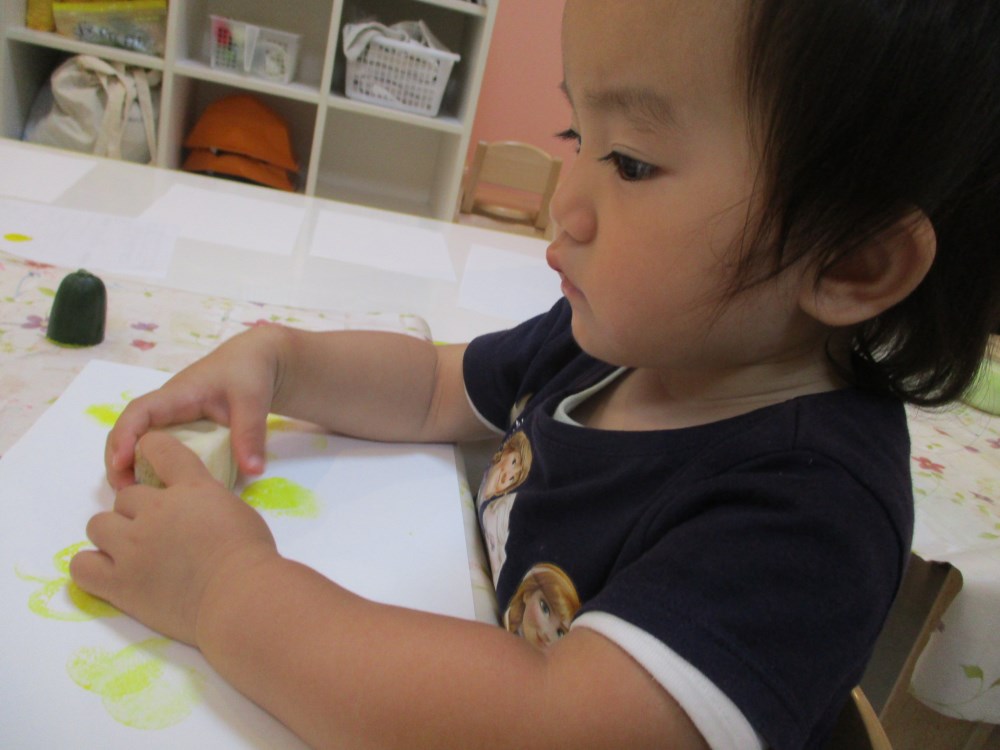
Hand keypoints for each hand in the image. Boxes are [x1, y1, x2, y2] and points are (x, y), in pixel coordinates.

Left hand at [73, 431, 278, 644]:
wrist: (240, 597)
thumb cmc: (251, 556)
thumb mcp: (234, 510)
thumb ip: (208, 502)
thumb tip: (195, 514)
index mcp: (190, 487)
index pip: (157, 447)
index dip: (150, 449)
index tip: (152, 463)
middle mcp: (155, 509)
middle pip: (125, 497)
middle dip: (138, 512)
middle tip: (158, 533)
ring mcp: (133, 545)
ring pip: (98, 525)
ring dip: (113, 535)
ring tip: (132, 553)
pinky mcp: (120, 582)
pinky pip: (81, 565)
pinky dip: (93, 566)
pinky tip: (112, 573)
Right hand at [105, 326, 282, 489]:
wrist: (258, 361)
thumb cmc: (249, 372)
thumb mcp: (253, 401)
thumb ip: (251, 435)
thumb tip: (253, 472)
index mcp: (178, 396)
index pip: (140, 411)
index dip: (126, 436)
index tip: (122, 463)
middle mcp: (167, 408)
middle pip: (128, 430)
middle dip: (119, 459)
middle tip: (125, 492)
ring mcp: (173, 419)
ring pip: (139, 441)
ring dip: (130, 466)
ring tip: (133, 496)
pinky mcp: (183, 430)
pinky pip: (158, 448)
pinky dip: (150, 466)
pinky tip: (159, 489)